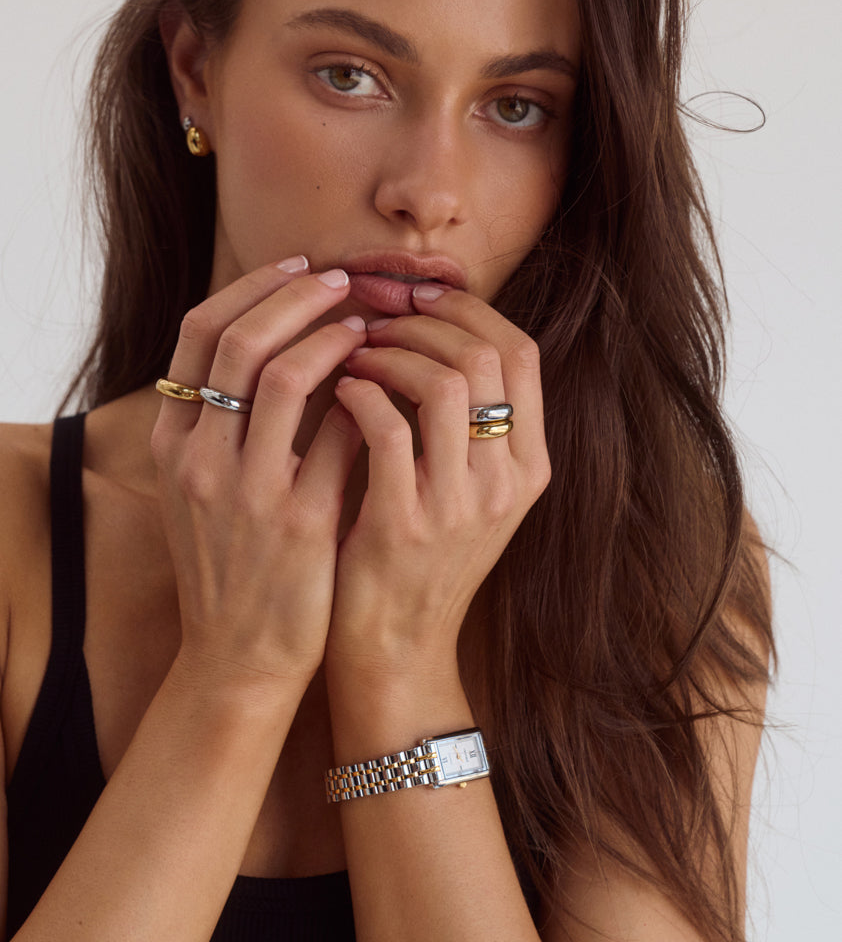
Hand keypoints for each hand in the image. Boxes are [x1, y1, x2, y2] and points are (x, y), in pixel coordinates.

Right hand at [150, 258, 365, 692]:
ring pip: (281, 375)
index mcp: (172, 443)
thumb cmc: (233, 565)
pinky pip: (336, 434)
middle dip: (296, 296)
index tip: (299, 268)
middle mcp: (199, 459)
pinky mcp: (297, 521)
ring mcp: (245, 490)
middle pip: (238, 340)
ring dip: (331, 336)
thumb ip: (229, 422)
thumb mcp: (205, 488)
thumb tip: (288, 341)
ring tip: (367, 323)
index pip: (198, 333)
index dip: (252, 288)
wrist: (240, 656)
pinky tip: (386, 385)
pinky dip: (362, 397)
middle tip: (344, 279)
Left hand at [326, 284, 550, 683]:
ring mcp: (462, 506)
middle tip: (373, 314)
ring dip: (391, 352)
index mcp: (529, 464)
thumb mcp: (466, 487)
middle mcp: (508, 482)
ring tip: (354, 350)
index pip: (521, 353)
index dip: (468, 310)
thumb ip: (465, 419)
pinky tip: (339, 390)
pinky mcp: (407, 526)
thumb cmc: (417, 554)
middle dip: (422, 319)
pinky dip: (360, 395)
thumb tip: (435, 326)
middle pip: (486, 357)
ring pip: (444, 383)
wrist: (395, 647)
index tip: (417, 294)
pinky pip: (388, 429)